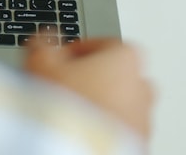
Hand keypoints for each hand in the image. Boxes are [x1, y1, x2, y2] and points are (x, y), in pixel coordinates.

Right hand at [23, 37, 153, 138]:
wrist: (77, 150)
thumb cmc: (66, 107)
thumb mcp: (41, 65)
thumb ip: (43, 46)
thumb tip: (43, 41)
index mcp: (127, 57)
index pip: (102, 44)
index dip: (76, 50)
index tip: (59, 59)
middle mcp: (142, 86)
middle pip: (115, 74)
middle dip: (91, 78)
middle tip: (64, 86)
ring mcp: (144, 118)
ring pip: (119, 104)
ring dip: (98, 105)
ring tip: (70, 113)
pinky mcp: (140, 144)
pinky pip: (120, 129)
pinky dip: (103, 127)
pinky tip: (80, 130)